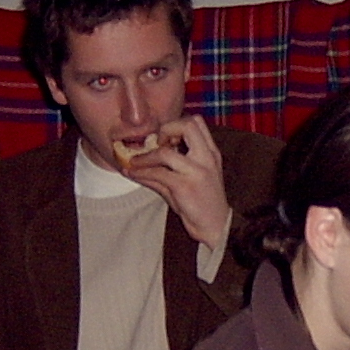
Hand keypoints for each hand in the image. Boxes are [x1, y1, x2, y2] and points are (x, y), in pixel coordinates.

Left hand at [126, 114, 231, 252]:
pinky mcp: (184, 187)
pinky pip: (157, 174)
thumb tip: (144, 156)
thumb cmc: (204, 203)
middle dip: (166, 129)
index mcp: (211, 153)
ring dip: (144, 157)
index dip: (177, 124)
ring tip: (133, 162)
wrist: (217, 227)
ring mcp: (196, 172)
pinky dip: (140, 173)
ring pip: (165, 152)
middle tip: (155, 143)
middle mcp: (206, 158)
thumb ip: (173, 165)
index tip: (166, 138)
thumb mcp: (194, 178)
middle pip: (187, 125)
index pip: (197, 122)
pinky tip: (132, 174)